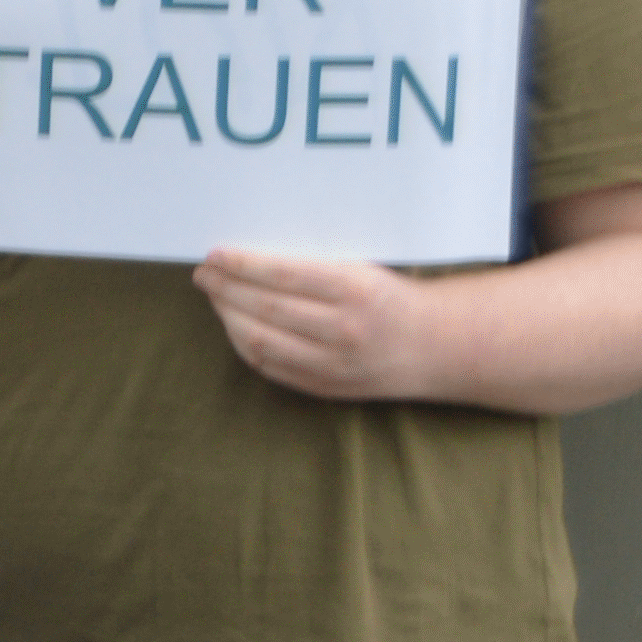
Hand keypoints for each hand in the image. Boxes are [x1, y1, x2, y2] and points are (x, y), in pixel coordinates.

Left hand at [193, 246, 438, 401]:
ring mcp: (333, 363)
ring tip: (215, 296)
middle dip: (225, 288)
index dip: (242, 264)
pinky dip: (244, 344)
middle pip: (265, 308)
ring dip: (227, 316)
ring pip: (260, 341)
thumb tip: (250, 256)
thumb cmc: (393, 297)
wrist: (438, 345)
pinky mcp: (325, 387)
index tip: (215, 254)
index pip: (283, 274)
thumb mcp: (364, 270)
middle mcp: (344, 328)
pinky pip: (269, 366)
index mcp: (356, 289)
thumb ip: (314, 267)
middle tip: (204, 274)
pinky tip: (233, 325)